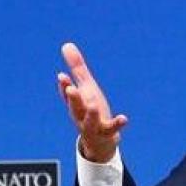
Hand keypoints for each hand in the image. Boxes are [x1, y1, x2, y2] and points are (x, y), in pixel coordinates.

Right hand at [57, 42, 128, 162]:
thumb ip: (77, 68)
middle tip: (71, 88)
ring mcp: (93, 126)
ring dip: (90, 113)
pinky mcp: (107, 133)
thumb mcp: (86, 88)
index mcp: (75, 103)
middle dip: (73, 98)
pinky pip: (112, 129)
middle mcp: (81, 115)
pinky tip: (124, 118)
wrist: (100, 141)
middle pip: (75, 107)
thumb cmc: (91, 110)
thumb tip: (67, 44)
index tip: (61, 76)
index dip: (64, 86)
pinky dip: (117, 124)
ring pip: (89, 121)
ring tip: (92, 104)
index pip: (67, 94)